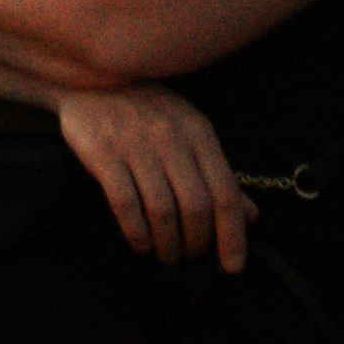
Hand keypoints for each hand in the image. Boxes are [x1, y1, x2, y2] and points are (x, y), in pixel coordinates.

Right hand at [56, 84, 249, 270]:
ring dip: (167, 243)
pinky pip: (125, 202)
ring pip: (162, 209)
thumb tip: (251, 215)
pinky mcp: (103, 151)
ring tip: (166, 254)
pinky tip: (140, 243)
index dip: (232, 235)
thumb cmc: (148, 110)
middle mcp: (171, 138)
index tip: (233, 266)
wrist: (92, 77)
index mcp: (199, 133)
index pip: (225, 192)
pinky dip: (136, 231)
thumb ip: (219, 173)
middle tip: (190, 256)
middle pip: (196, 206)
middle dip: (197, 243)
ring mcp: (136, 144)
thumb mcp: (190, 132)